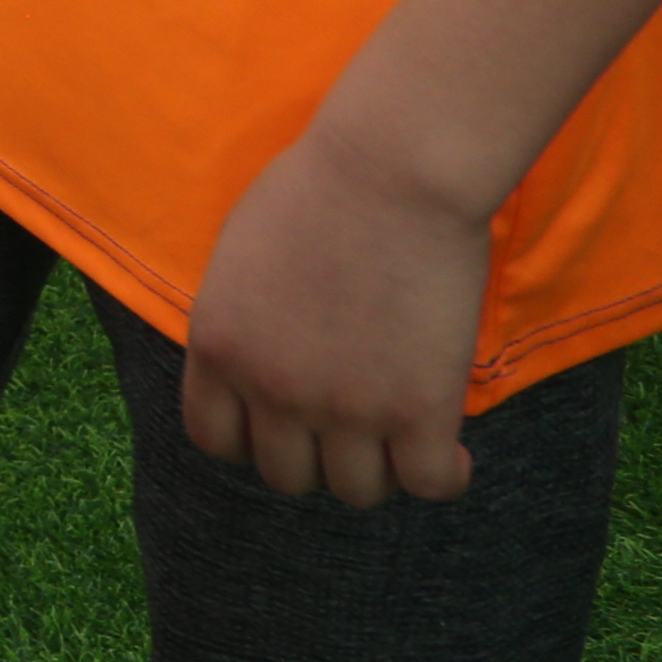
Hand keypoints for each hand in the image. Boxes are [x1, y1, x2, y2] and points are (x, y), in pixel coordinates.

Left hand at [180, 115, 490, 504]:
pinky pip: (427, 485)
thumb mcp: (240, 259)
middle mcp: (271, 388)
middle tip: (348, 426)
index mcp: (218, 346)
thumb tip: (262, 361)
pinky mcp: (418, 410)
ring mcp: (344, 406)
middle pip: (286, 476)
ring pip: (356, 491)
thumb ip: (244, 322)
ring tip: (399, 435)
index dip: (250, 440)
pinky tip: (448, 449)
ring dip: (378, 468)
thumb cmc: (316, 190)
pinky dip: (441, 477)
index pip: (213, 439)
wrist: (389, 171)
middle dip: (315, 456)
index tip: (282, 425)